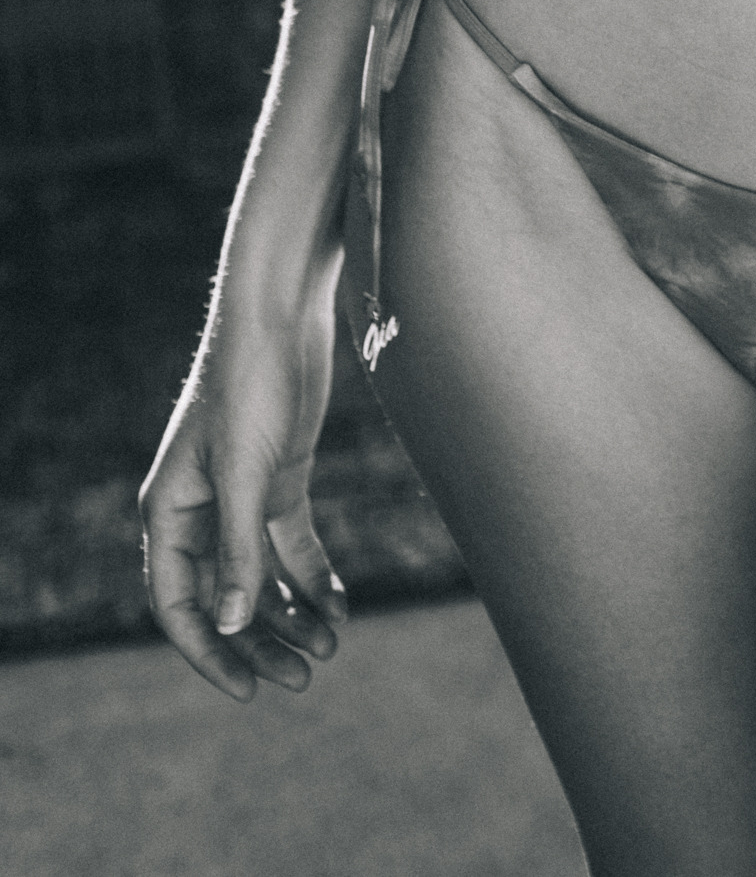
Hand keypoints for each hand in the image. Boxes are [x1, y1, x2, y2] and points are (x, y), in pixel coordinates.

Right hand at [139, 288, 344, 703]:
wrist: (283, 310)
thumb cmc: (250, 382)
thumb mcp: (247, 471)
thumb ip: (238, 548)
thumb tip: (232, 624)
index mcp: (170, 511)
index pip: (178, 603)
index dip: (210, 651)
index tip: (248, 690)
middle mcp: (201, 509)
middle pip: (224, 596)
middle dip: (260, 641)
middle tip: (305, 676)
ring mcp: (242, 493)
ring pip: (260, 574)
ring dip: (290, 613)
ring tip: (331, 646)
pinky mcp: (282, 476)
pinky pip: (290, 543)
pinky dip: (312, 575)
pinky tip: (340, 604)